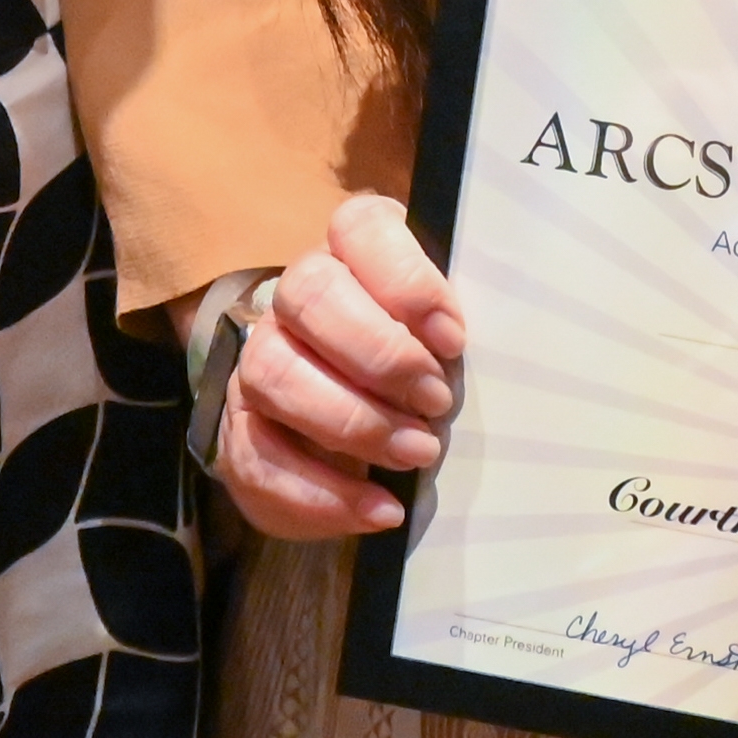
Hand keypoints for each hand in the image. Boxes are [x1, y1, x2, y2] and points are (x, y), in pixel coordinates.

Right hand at [207, 192, 466, 541]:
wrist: (363, 416)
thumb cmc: (424, 362)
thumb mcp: (446, 337)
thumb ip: (455, 334)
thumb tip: (495, 362)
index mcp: (353, 252)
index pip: (360, 228)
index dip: (407, 281)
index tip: (454, 339)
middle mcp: (295, 294)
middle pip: (309, 295)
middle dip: (380, 356)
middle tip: (437, 403)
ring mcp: (260, 357)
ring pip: (274, 373)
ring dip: (351, 422)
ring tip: (416, 453)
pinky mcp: (242, 426)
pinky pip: (256, 457)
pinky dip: (321, 492)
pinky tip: (380, 509)